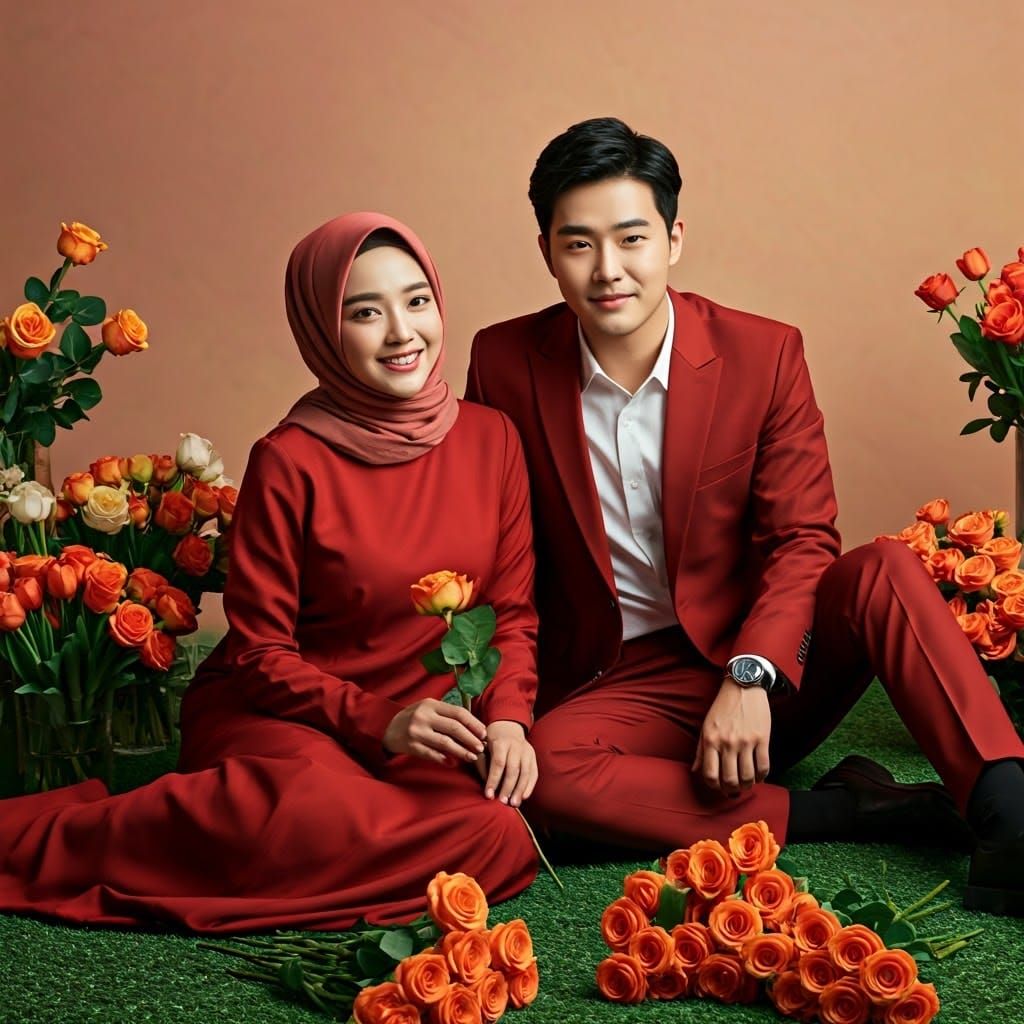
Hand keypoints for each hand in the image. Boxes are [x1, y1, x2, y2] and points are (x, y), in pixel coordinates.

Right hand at [383, 699, 486, 763]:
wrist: (387, 728)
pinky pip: (432, 754)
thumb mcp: (428, 709)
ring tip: (472, 757)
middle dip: (470, 739)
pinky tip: (453, 763)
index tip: (484, 733)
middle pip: (454, 728)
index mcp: (431, 704)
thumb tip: (473, 728)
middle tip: (481, 748)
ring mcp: (416, 731)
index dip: (474, 723)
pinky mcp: (411, 746)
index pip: (458, 712)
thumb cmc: (414, 718)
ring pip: (445, 742)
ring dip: (461, 751)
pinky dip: (444, 759)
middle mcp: (424, 716)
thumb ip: (447, 714)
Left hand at [478, 721, 537, 806]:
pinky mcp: (533, 757)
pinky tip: (524, 797)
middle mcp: (516, 746)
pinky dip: (529, 786)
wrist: (508, 726)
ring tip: (514, 804)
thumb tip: (486, 783)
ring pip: (525, 772)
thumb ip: (483, 763)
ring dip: (520, 790)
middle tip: (502, 802)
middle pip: (513, 769)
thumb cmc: (491, 739)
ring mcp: (527, 751)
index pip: (498, 763)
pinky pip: (534, 773)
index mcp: (501, 742)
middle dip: (508, 787)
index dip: (493, 780)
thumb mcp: (482, 746)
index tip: (488, 795)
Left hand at [692, 678, 771, 795]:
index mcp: (710, 740)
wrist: (743, 687)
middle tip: (734, 789)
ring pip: (748, 776)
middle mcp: (727, 742)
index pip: (710, 775)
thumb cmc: (722, 707)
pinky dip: (762, 776)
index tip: (719, 786)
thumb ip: (700, 751)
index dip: (714, 787)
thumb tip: (695, 771)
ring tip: (747, 783)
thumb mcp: (706, 726)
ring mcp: (746, 741)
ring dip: (747, 785)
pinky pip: (764, 766)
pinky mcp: (762, 738)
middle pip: (730, 780)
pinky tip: (759, 776)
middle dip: (732, 789)